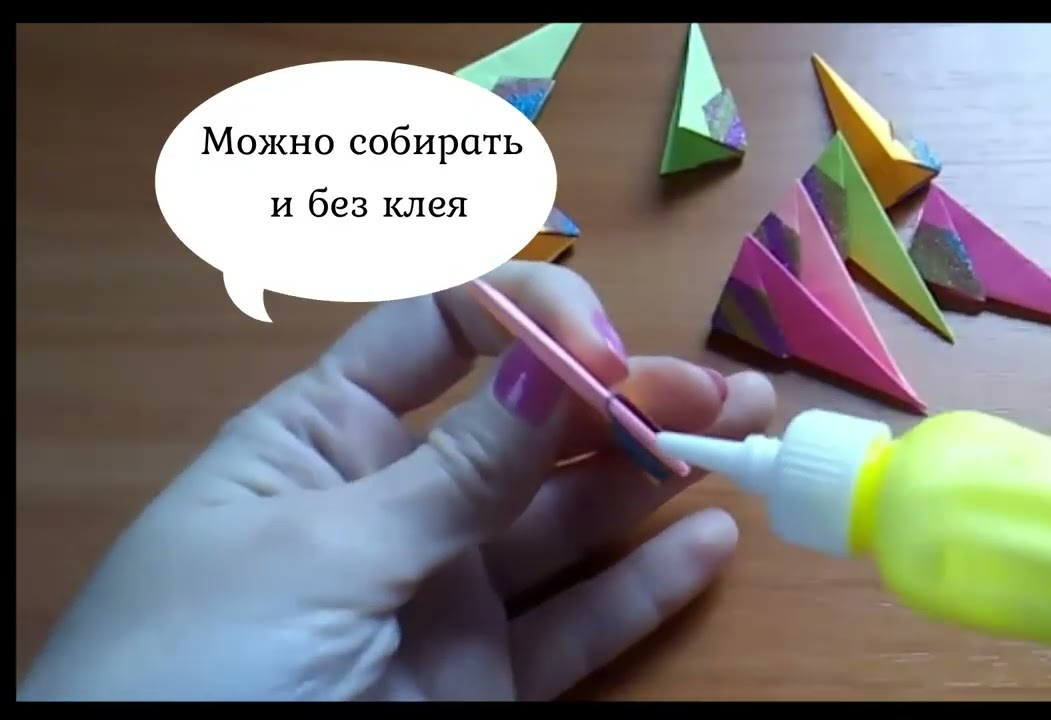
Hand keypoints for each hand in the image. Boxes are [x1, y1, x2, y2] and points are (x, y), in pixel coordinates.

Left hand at [16, 261, 776, 700]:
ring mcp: (444, 591)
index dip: (529, 318)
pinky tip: (707, 545)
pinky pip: (574, 624)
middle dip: (623, 395)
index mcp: (324, 433)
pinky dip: (643, 587)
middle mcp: (395, 498)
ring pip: (565, 519)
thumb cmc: (198, 664)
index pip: (441, 331)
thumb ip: (452, 471)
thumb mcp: (318, 553)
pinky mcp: (481, 678)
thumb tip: (558, 363)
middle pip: (526, 424)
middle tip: (725, 390)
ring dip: (652, 477)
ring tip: (741, 439)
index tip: (603, 354)